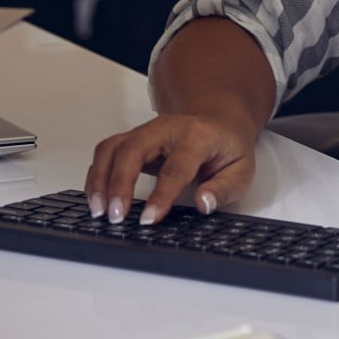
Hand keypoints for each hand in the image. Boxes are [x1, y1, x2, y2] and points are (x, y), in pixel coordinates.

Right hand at [83, 111, 256, 225]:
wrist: (218, 119)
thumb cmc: (227, 146)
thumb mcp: (242, 169)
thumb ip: (224, 188)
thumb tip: (203, 204)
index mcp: (196, 136)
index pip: (175, 167)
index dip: (161, 195)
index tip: (148, 219)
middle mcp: (165, 128)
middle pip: (132, 150)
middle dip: (119, 184)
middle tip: (115, 215)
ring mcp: (145, 131)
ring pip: (111, 148)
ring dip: (100, 180)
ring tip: (98, 211)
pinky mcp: (132, 139)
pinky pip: (106, 153)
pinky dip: (96, 175)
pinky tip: (96, 199)